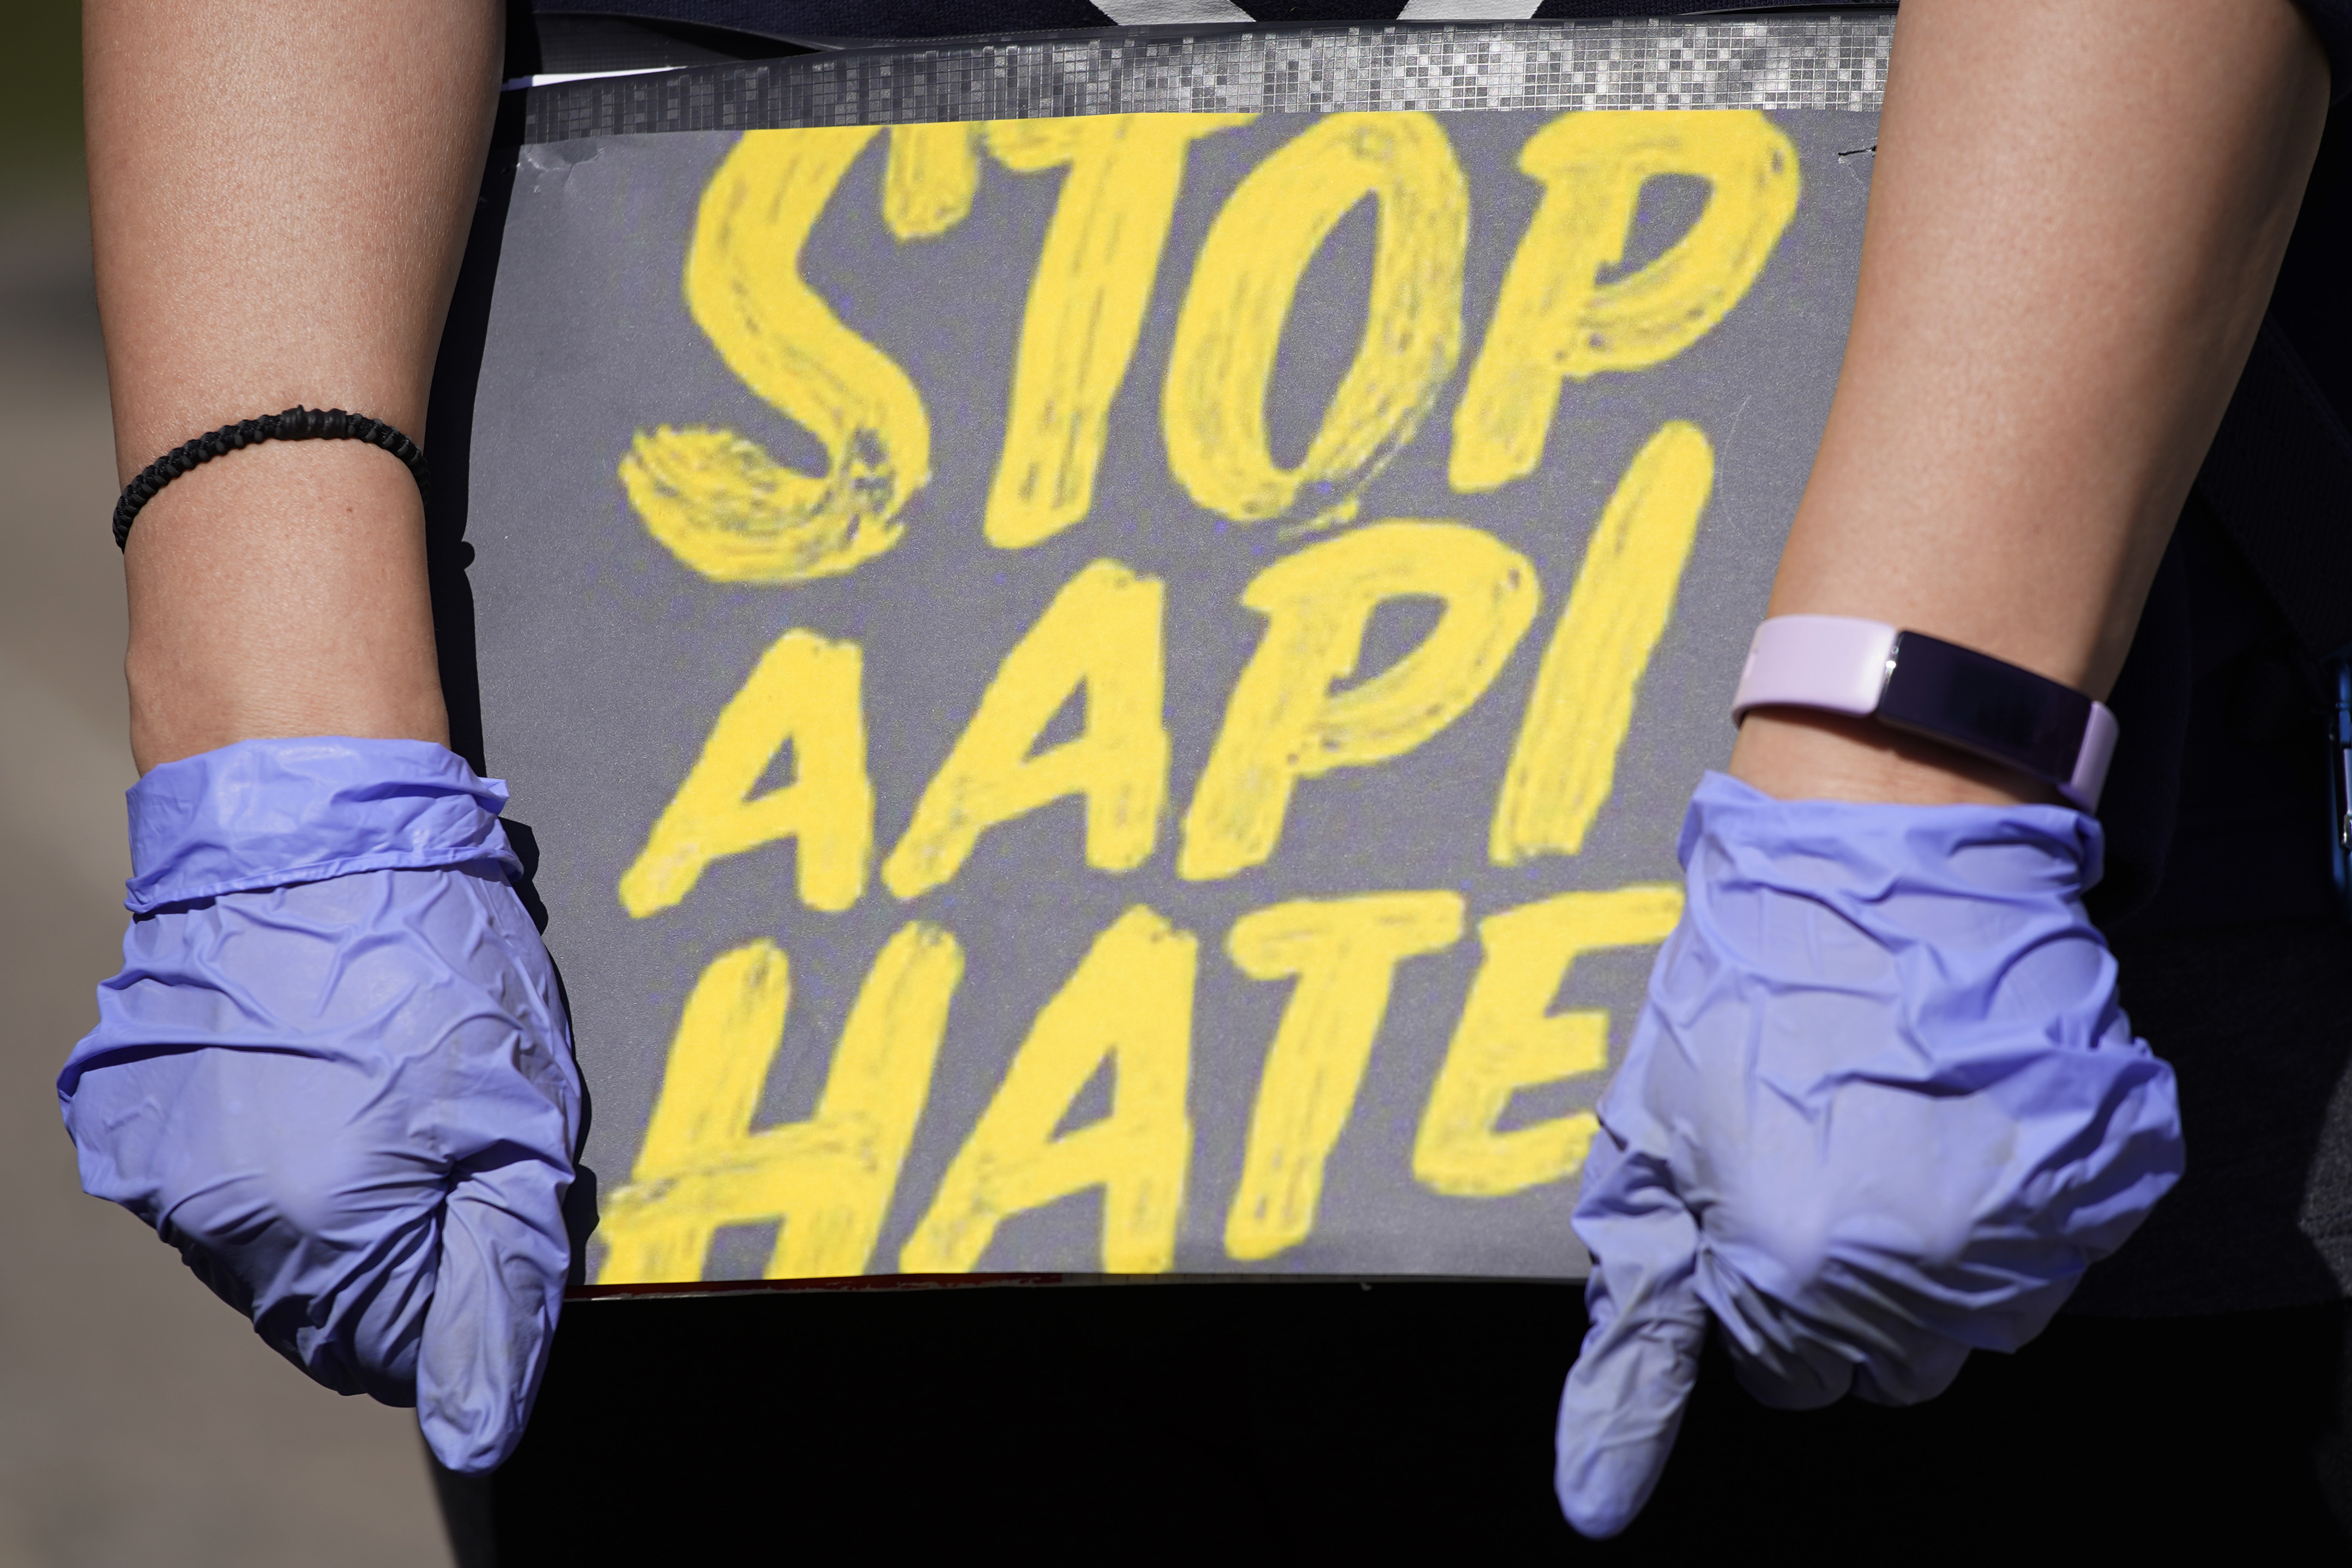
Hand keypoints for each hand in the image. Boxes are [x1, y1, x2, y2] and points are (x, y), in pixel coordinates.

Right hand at [58, 738, 581, 1472]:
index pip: (399, 1352)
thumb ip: (504, 1286)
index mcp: (320, 1232)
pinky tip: (318, 1072)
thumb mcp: (520, 1124)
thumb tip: (484, 1428)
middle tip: (444, 1138)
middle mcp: (220, 1221)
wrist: (315, 829)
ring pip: (275, 1250)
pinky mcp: (133, 1120)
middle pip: (332, 1309)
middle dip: (404, 1249)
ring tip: (382, 1091)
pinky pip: (220, 1186)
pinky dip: (276, 1151)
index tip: (488, 1206)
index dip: (463, 1292)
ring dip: (338, 1203)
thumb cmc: (433, 960)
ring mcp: (162, 1171)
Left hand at [1552, 772, 2180, 1536]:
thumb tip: (1591, 1506)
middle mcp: (1922, 1275)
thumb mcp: (1645, 1159)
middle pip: (1893, 1365)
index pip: (1791, 1379)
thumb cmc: (1733, 999)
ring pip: (1987, 1317)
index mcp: (1796, 1280)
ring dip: (1940, 1251)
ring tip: (1897, 1130)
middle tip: (1830, 1163)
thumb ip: (1631, 1347)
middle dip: (1849, 1288)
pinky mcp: (2107, 1171)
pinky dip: (2024, 1194)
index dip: (1764, 1294)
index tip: (1761, 1207)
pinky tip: (1965, 1111)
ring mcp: (2030, 1224)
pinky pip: (2067, 1242)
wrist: (1869, 858)